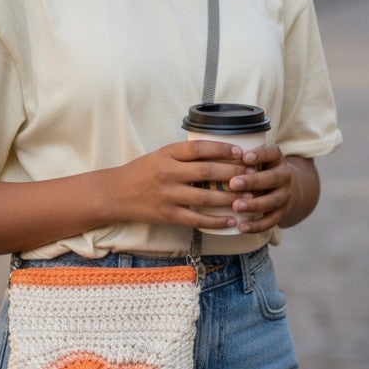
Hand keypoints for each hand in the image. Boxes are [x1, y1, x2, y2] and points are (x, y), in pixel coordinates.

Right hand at [106, 140, 246, 231]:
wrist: (116, 194)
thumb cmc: (142, 172)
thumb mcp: (160, 155)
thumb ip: (184, 155)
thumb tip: (218, 153)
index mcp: (167, 154)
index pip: (199, 148)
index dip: (222, 149)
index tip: (241, 152)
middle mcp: (168, 173)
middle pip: (207, 171)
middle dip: (233, 173)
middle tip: (253, 175)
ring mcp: (168, 195)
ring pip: (206, 197)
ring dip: (230, 198)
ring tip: (249, 198)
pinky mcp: (168, 215)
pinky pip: (196, 219)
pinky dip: (215, 221)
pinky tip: (231, 220)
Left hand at [227, 144, 309, 233]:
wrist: (282, 186)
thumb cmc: (259, 168)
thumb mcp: (255, 157)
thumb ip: (239, 155)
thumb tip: (209, 153)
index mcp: (276, 158)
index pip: (272, 152)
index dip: (260, 154)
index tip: (244, 157)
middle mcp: (284, 176)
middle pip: (272, 178)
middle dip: (252, 181)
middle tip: (233, 183)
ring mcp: (285, 195)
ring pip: (272, 201)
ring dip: (253, 204)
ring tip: (236, 206)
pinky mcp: (282, 213)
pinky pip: (271, 221)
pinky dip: (257, 226)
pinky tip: (241, 227)